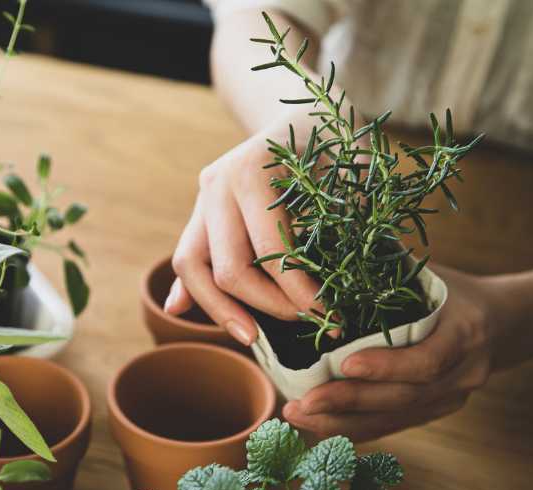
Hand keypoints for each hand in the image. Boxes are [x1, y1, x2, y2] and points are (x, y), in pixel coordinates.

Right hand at [165, 111, 326, 345]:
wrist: (302, 109)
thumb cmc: (336, 142)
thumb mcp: (350, 173)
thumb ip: (342, 225)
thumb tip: (343, 288)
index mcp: (253, 171)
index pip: (269, 252)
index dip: (299, 292)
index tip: (331, 315)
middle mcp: (218, 183)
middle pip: (225, 268)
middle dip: (266, 306)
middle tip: (304, 324)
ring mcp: (203, 197)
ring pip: (190, 266)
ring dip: (219, 309)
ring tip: (250, 337)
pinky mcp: (200, 211)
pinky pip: (187, 256)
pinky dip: (189, 287)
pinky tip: (182, 311)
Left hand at [283, 265, 496, 440]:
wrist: (497, 323)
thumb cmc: (449, 292)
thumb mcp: (428, 277)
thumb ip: (387, 277)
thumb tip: (327, 263)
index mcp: (465, 333)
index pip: (428, 360)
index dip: (387, 366)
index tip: (344, 364)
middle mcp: (462, 373)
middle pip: (403, 397)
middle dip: (348, 401)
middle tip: (302, 402)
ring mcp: (450, 398)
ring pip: (393, 418)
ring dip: (341, 422)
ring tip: (297, 415)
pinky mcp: (433, 413)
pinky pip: (391, 426)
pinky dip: (353, 428)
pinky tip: (317, 426)